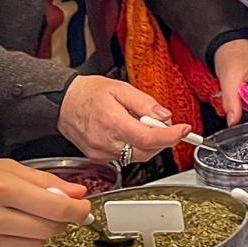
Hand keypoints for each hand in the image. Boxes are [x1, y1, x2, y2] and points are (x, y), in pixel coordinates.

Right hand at [0, 157, 91, 246]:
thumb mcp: (1, 167)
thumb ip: (42, 180)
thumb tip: (77, 193)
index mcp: (0, 189)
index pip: (56, 207)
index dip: (78, 210)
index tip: (85, 208)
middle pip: (48, 230)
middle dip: (60, 221)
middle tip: (57, 211)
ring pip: (34, 246)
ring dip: (40, 233)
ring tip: (25, 218)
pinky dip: (15, 242)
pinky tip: (1, 228)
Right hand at [57, 75, 193, 163]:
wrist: (63, 102)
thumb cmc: (89, 93)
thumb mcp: (120, 88)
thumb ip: (144, 102)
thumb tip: (164, 115)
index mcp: (113, 122)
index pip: (150, 138)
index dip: (172, 136)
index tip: (184, 130)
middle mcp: (106, 141)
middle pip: (147, 151)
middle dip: (162, 140)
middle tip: (165, 125)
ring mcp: (100, 152)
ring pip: (137, 156)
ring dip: (149, 144)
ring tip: (143, 125)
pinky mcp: (97, 158)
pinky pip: (124, 157)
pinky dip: (134, 147)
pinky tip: (130, 133)